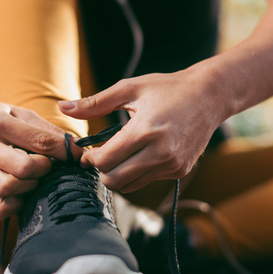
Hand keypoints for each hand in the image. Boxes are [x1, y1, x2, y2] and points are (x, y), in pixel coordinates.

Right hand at [0, 101, 82, 218]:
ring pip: (9, 189)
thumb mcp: (19, 113)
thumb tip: (77, 148)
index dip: (65, 151)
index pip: (39, 141)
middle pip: (24, 168)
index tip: (78, 154)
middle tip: (48, 165)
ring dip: (30, 185)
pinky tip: (21, 192)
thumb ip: (47, 130)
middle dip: (45, 168)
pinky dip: (15, 204)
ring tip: (34, 177)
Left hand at [59, 70, 226, 192]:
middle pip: (115, 180)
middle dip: (102, 171)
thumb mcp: (130, 88)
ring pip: (131, 186)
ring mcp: (172, 165)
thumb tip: (63, 107)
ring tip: (119, 155)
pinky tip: (140, 155)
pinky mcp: (180, 171)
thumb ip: (95, 102)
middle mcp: (160, 153)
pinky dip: (138, 173)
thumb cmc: (168, 88)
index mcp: (145, 131)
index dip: (90, 159)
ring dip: (119, 175)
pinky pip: (148, 181)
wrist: (209, 96)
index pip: (105, 161)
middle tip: (100, 156)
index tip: (88, 151)